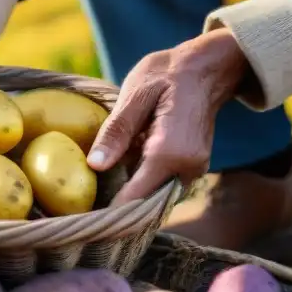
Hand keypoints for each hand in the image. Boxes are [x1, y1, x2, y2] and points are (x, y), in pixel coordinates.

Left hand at [87, 29, 248, 204]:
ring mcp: (193, 171)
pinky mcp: (191, 170)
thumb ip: (116, 132)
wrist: (206, 70)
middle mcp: (187, 168)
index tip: (85, 221)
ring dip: (129, 190)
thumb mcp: (135, 94)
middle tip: (85, 204)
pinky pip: (161, 184)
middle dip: (116, 205)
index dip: (110, 212)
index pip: (136, 197)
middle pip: (144, 203)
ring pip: (152, 195)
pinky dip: (141, 179)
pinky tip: (125, 163)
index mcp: (170, 152)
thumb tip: (95, 165)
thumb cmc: (167, 75)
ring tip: (102, 180)